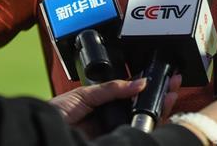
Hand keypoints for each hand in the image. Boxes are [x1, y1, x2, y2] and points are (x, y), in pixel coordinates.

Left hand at [50, 75, 181, 135]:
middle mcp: (111, 120)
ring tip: (170, 95)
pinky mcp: (114, 141)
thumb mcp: (84, 94)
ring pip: (143, 123)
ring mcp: (113, 133)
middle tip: (173, 83)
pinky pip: (134, 134)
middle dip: (160, 96)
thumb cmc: (55, 114)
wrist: (43, 129)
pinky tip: (159, 115)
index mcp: (105, 106)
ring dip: (159, 109)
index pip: (132, 96)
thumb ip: (111, 89)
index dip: (148, 87)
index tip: (162, 76)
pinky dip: (149, 126)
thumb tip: (138, 82)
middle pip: (142, 109)